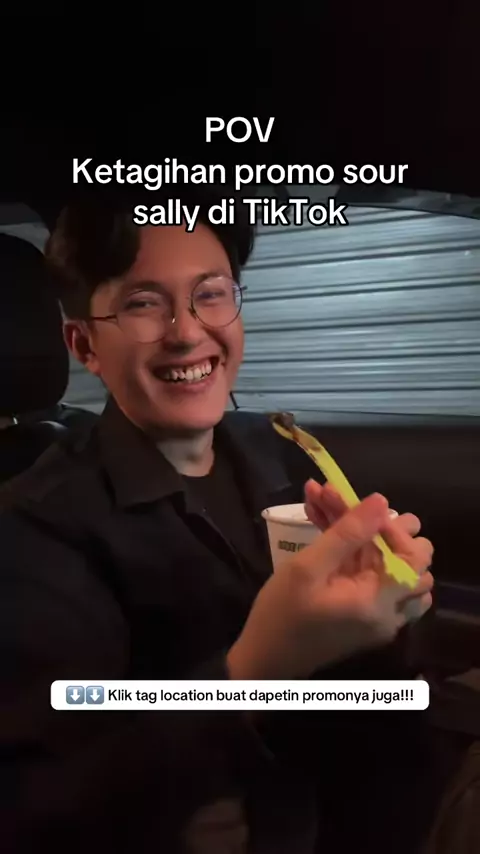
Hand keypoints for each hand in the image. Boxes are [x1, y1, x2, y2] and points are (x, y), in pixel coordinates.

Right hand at [228, 493, 433, 679]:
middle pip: (406, 560)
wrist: (263, 659)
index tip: (359, 508)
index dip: (393, 528)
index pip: (415, 557)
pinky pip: (369, 574)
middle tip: (343, 505)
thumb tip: (381, 501)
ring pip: (385, 562)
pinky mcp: (363, 613)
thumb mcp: (307, 568)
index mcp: (379, 603)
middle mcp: (389, 612)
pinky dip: (350, 548)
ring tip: (327, 506)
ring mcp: (377, 615)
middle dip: (376, 526)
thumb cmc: (281, 615)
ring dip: (361, 532)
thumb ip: (346, 534)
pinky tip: (320, 518)